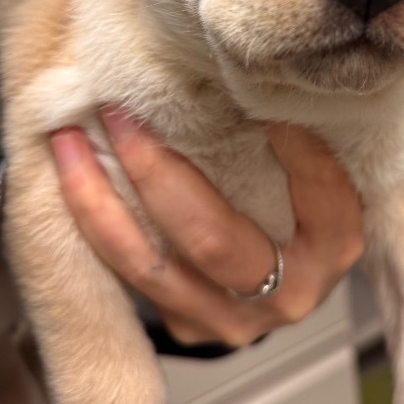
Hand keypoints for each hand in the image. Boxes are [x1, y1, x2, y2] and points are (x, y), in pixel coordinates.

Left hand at [49, 111, 363, 345]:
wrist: (292, 274)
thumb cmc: (308, 205)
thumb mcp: (322, 173)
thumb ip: (299, 138)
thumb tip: (253, 77)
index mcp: (334, 250)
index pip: (317, 193)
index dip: (291, 144)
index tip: (253, 93)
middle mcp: (287, 296)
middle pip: (211, 239)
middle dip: (155, 171)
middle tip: (120, 113)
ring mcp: (232, 320)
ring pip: (150, 265)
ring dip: (97, 200)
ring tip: (68, 142)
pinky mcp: (188, 326)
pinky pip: (130, 276)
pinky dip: (96, 224)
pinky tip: (73, 176)